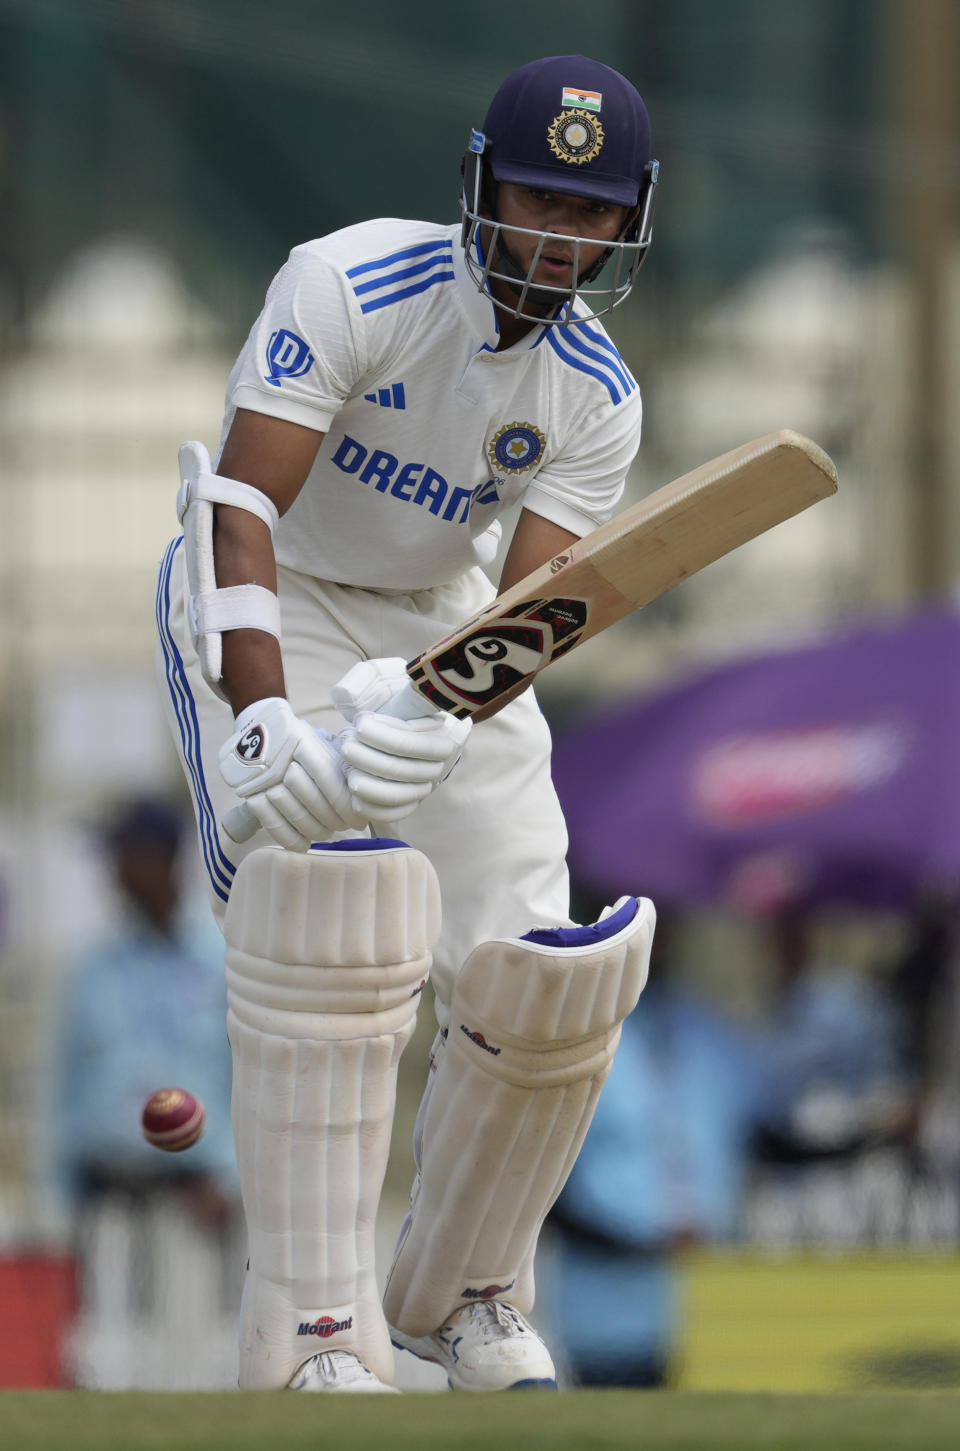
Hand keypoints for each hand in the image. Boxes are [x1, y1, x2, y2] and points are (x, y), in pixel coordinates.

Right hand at [218, 696, 365, 849]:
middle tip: (344, 827)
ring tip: (326, 833)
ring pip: (292, 811)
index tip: (359, 820)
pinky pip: (270, 821)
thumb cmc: (297, 739)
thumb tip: (361, 790)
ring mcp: (262, 777)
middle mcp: (280, 759)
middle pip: (311, 798)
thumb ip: (337, 760)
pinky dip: (288, 837)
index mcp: (302, 741)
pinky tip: (304, 845)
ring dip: (313, 829)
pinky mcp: (249, 792)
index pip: (328, 779)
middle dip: (332, 819)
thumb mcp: (317, 738)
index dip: (345, 804)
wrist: (256, 727)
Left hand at [334, 659, 471, 821]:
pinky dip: (373, 807)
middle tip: (345, 743)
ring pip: (399, 794)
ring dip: (367, 783)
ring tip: (346, 767)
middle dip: (367, 757)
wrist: (393, 720)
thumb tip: (351, 698)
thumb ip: (367, 680)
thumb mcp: (382, 678)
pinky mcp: (410, 801)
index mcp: (439, 732)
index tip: (360, 722)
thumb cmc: (387, 696)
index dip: (382, 735)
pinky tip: (354, 794)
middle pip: (403, 770)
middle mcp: (438, 762)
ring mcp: (425, 785)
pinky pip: (396, 813)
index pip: (412, 742)